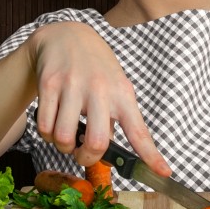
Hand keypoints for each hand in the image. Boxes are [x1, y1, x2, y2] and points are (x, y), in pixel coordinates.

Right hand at [29, 22, 171, 175]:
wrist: (67, 35)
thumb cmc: (96, 68)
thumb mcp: (115, 86)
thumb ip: (116, 118)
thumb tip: (109, 153)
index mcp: (122, 93)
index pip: (139, 130)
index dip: (151, 155)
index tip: (164, 173)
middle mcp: (100, 89)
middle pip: (98, 143)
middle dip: (87, 158)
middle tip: (83, 154)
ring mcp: (73, 86)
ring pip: (64, 138)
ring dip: (63, 147)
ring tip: (66, 137)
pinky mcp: (49, 85)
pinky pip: (44, 127)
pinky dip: (46, 134)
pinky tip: (52, 124)